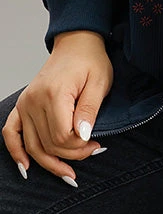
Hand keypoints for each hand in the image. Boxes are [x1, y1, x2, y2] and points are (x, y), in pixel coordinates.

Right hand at [2, 31, 112, 185]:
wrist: (76, 42)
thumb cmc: (91, 60)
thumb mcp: (100, 82)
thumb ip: (89, 110)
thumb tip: (82, 136)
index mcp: (54, 93)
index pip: (62, 136)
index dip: (80, 147)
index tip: (97, 144)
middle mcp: (34, 100)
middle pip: (48, 144)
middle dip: (71, 155)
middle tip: (91, 151)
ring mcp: (25, 103)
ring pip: (32, 145)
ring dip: (50, 162)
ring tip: (68, 171)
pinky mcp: (22, 105)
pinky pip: (11, 133)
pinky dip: (16, 151)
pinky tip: (26, 167)